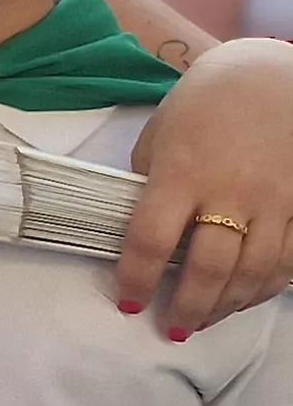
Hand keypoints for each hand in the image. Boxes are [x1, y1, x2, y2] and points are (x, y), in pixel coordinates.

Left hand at [121, 37, 292, 333]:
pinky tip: (248, 297)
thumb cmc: (204, 103)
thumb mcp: (160, 136)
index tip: (128, 302)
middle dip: (188, 307)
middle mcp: (230, 193)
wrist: (270, 77)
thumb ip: (151, 184)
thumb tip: (142, 229)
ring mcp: (274, 202)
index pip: (150, 241)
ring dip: (228, 304)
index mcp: (181, 174)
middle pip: (208, 268)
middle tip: (172, 328)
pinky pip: (290, 260)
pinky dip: (268, 286)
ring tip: (205, 319)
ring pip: (254, 272)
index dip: (136, 278)